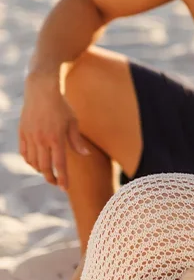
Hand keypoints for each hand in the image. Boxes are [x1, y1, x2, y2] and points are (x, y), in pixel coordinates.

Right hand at [19, 73, 90, 189]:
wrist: (41, 91)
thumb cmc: (61, 106)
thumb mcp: (73, 122)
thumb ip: (76, 141)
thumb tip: (85, 155)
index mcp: (57, 138)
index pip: (60, 164)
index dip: (62, 178)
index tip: (64, 188)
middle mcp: (42, 140)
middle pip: (45, 166)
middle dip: (51, 178)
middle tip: (56, 183)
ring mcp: (30, 137)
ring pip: (33, 162)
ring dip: (40, 170)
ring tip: (47, 172)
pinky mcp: (22, 133)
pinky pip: (24, 153)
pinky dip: (30, 161)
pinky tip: (36, 162)